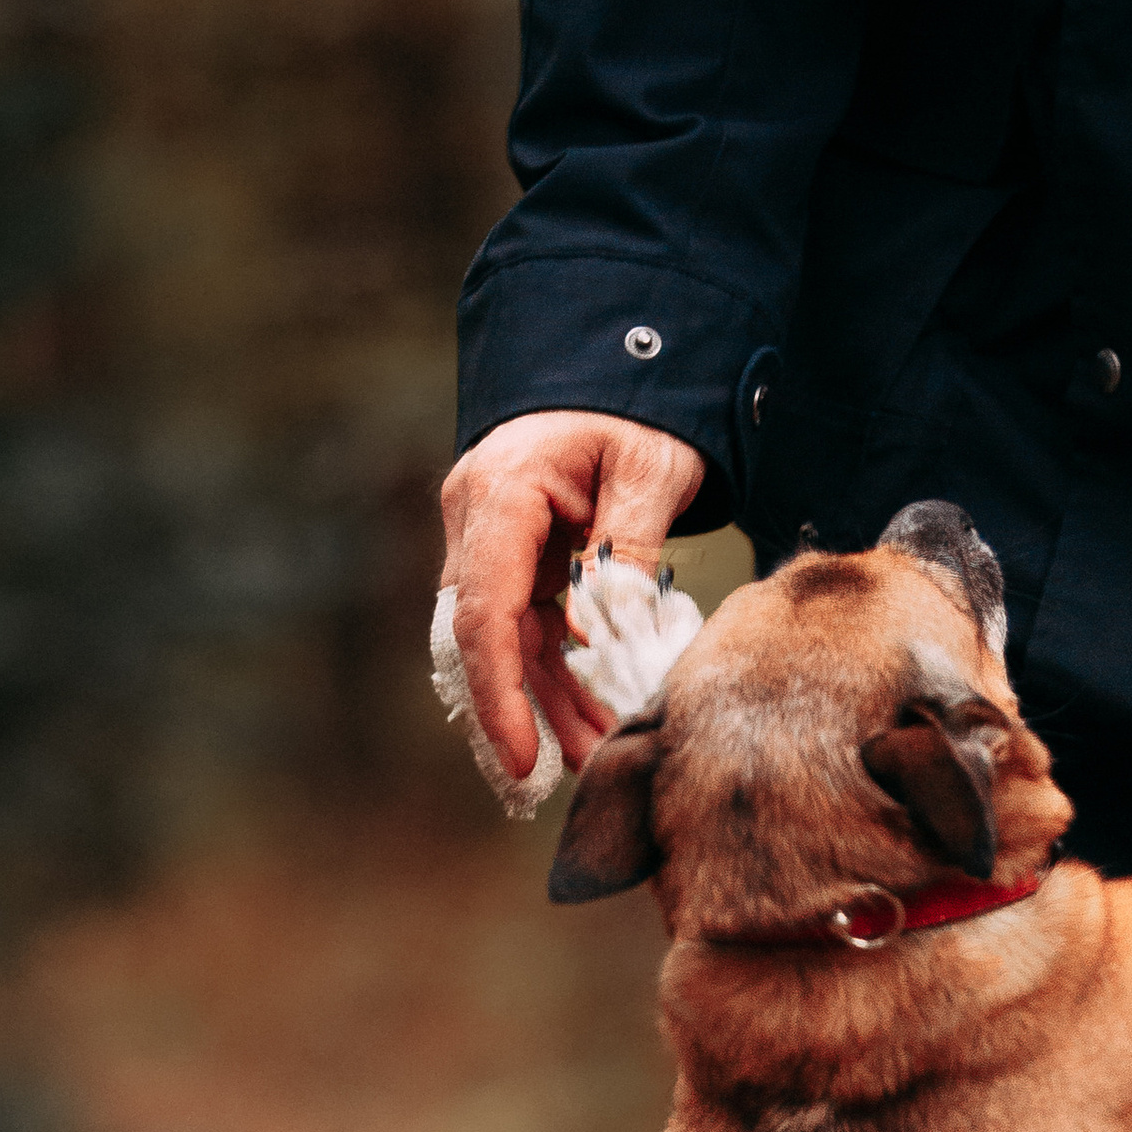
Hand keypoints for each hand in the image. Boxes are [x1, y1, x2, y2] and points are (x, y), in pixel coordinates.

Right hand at [439, 411, 707, 782]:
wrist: (624, 361)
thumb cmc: (640, 407)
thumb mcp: (652, 471)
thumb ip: (628, 553)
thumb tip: (601, 637)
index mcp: (501, 492)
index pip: (482, 612)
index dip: (498, 693)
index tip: (521, 757)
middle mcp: (479, 518)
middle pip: (487, 637)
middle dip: (530, 711)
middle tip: (581, 770)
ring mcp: (492, 538)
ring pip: (509, 640)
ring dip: (550, 700)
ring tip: (598, 753)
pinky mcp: (516, 555)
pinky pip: (529, 626)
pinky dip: (560, 673)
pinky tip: (593, 718)